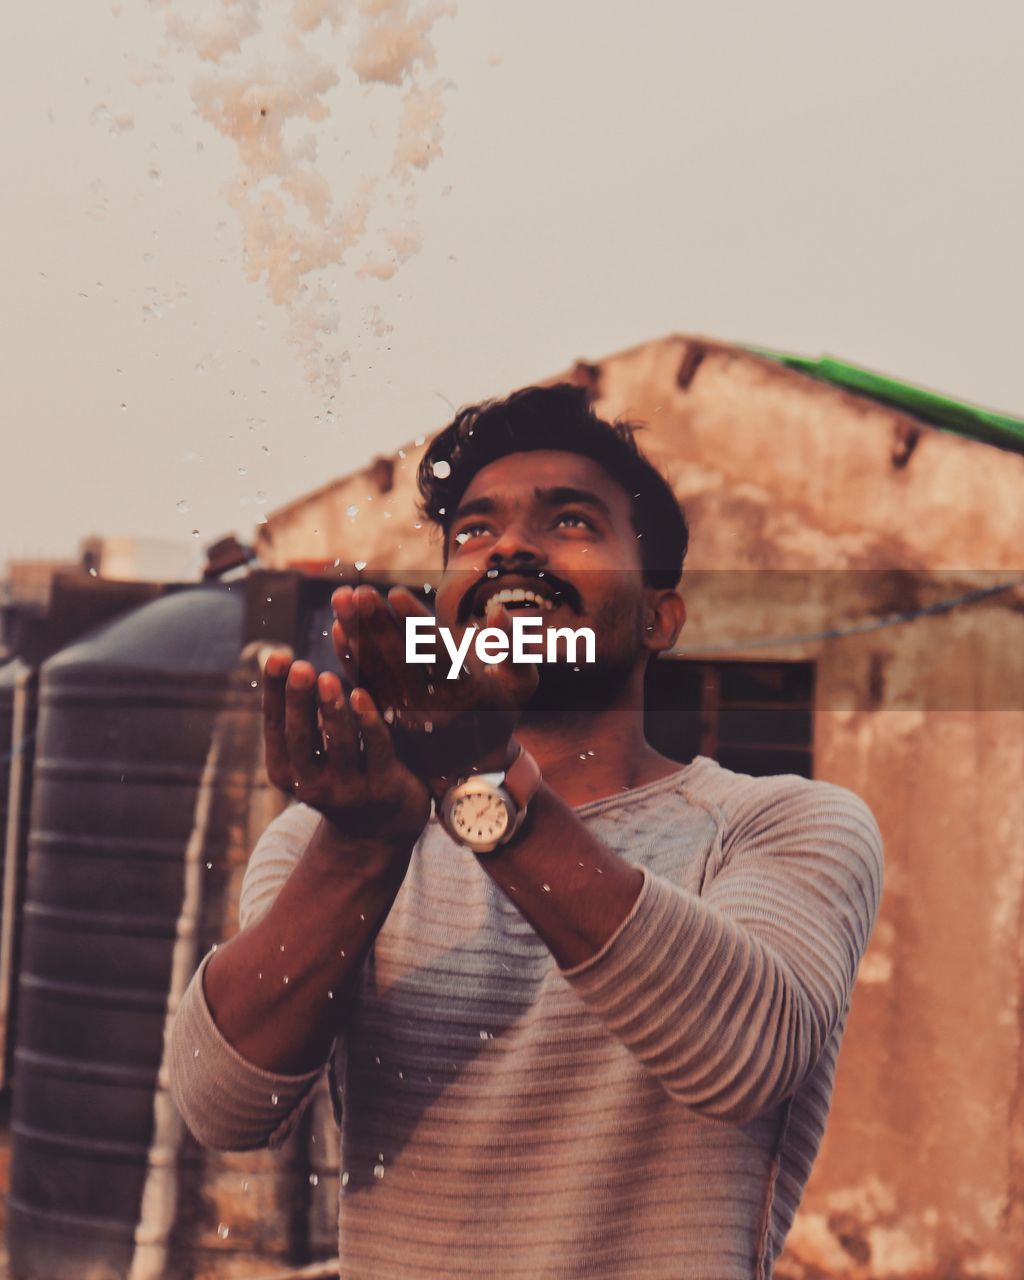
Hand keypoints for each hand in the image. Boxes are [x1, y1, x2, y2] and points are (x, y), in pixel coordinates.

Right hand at [262, 650, 430, 845]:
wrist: (381, 826)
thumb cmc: (340, 770)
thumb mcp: (313, 747)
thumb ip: (302, 711)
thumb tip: (280, 656)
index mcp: (286, 771)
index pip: (275, 726)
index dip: (275, 692)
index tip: (276, 656)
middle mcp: (311, 785)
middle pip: (301, 737)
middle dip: (299, 700)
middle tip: (301, 668)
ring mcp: (349, 790)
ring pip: (340, 745)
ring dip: (332, 710)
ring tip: (327, 677)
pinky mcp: (384, 787)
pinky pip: (377, 750)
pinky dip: (368, 723)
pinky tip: (362, 695)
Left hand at [330, 585, 538, 782]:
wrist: (477, 761)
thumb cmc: (502, 708)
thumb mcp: (521, 680)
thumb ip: (513, 645)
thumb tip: (498, 610)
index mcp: (467, 692)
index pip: (436, 652)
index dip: (414, 623)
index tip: (395, 593)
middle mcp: (433, 706)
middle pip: (399, 658)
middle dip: (376, 623)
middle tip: (358, 591)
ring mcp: (407, 715)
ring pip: (377, 669)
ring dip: (356, 634)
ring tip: (342, 600)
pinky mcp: (389, 719)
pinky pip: (365, 685)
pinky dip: (350, 658)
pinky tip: (337, 630)